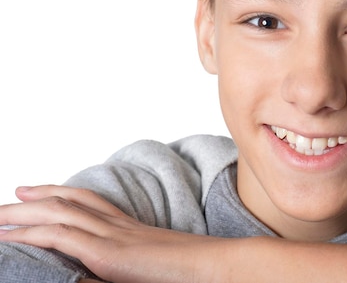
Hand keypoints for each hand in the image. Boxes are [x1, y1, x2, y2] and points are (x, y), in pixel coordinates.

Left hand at [0, 185, 224, 282]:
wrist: (212, 266)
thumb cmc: (189, 272)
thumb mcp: (155, 267)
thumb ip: (128, 265)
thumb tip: (98, 271)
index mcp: (131, 228)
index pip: (91, 201)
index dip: (62, 193)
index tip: (37, 191)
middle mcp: (119, 225)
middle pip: (70, 200)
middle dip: (36, 197)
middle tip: (12, 194)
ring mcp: (112, 236)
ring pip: (59, 213)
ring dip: (22, 213)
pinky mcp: (107, 253)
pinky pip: (61, 236)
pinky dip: (31, 233)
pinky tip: (10, 236)